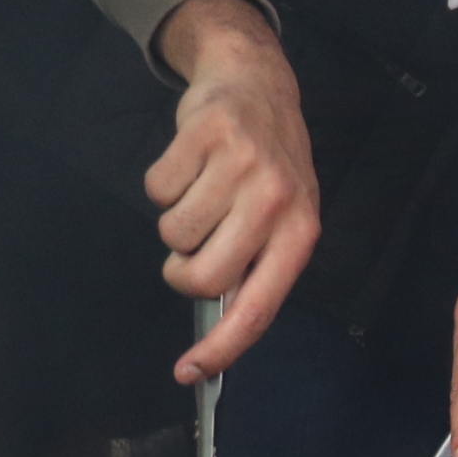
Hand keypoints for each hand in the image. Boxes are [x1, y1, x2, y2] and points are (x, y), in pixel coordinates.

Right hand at [148, 0, 319, 381]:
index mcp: (300, 233)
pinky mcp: (207, 134)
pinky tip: (192, 161)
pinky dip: (162, 182)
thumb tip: (219, 327)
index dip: (222, 346)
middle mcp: (277, 201)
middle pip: (203, 276)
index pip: (259, 307)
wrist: (258, 84)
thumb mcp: (282, 216)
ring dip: (175, 219)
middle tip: (191, 247)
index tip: (188, 372)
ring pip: (173, 232)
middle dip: (183, 271)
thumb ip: (256, 265)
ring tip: (202, 189)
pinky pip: (157, 188)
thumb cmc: (268, 165)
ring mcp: (243, 166)